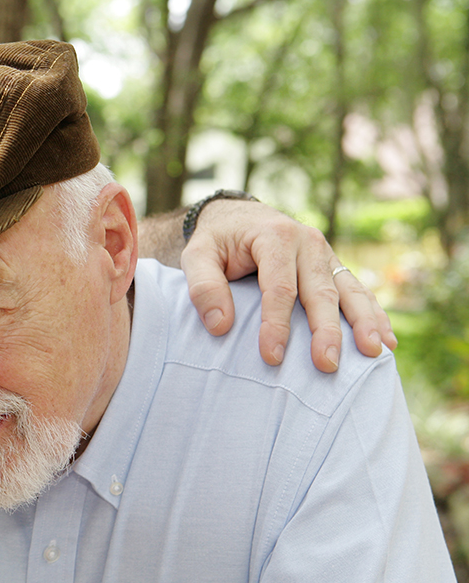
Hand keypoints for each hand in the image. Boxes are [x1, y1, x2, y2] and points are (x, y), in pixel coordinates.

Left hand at [179, 199, 396, 372]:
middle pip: (320, 292)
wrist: (237, 217)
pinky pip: (357, 292)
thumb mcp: (196, 255)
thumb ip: (203, 287)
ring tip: (374, 352)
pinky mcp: (333, 268)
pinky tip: (386, 341)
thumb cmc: (216, 242)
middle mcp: (308, 243)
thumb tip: (220, 325)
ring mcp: (326, 255)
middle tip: (327, 364)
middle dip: (326, 331)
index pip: (279, 288)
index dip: (276, 324)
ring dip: (364, 323)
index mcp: (275, 237)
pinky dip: (374, 315)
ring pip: (349, 291)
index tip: (272, 357)